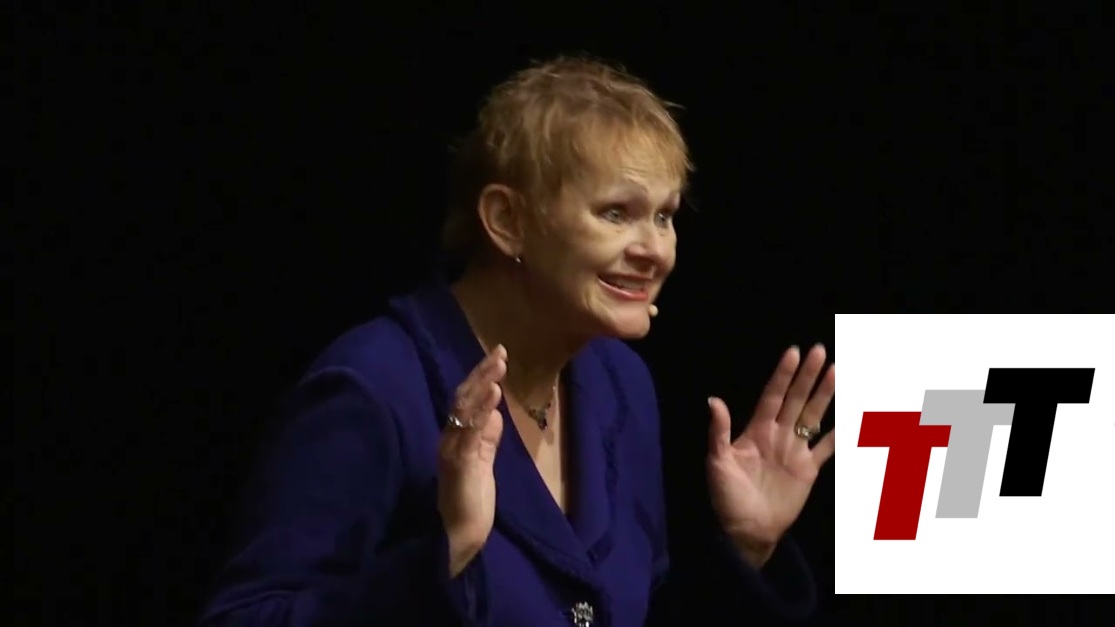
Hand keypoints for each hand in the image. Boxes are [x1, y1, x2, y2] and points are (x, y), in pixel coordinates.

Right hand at [437, 344, 506, 577]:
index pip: (466, 400)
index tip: (498, 357)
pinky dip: (482, 410)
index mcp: (455, 438)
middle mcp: (450, 438)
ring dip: (482, 385)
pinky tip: (494, 394)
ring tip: (498, 365)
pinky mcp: (460, 462)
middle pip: (463, 398)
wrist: (459, 534)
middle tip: (499, 352)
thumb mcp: (482, 464)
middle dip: (481, 373)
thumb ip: (487, 440)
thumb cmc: (471, 502)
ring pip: (465, 409)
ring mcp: (453, 449)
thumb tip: (496, 416)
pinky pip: (470, 431)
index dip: (480, 378)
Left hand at [706, 345, 834, 566]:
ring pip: (813, 416)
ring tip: (837, 372)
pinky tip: (852, 418)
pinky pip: (827, 448)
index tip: (794, 352)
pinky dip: (840, 435)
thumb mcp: (717, 462)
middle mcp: (777, 435)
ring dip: (824, 395)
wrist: (744, 530)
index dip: (783, 374)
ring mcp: (794, 450)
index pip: (772, 395)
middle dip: (808, 376)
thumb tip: (713, 400)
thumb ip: (719, 432)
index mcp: (755, 430)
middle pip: (796, 399)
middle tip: (820, 351)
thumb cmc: (725, 496)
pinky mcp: (808, 469)